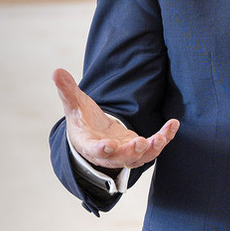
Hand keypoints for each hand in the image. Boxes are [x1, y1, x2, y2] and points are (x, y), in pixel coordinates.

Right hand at [53, 68, 178, 170]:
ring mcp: (124, 153)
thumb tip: (56, 71)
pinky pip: (153, 147)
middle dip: (131, 152)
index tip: (109, 145)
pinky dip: (165, 137)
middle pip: (120, 159)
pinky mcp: (137, 148)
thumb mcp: (73, 104)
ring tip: (163, 136)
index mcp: (88, 144)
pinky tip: (173, 124)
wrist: (92, 133)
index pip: (93, 150)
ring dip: (152, 149)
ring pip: (139, 157)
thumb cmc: (82, 119)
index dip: (101, 149)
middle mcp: (107, 154)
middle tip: (141, 142)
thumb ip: (67, 90)